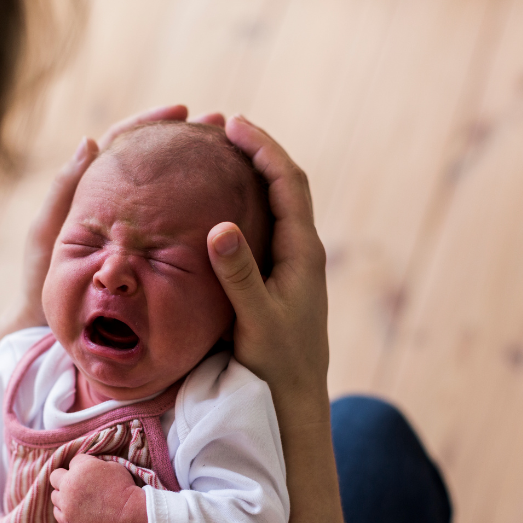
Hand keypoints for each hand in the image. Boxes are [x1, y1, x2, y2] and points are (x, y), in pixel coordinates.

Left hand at [13, 104, 216, 328]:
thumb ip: (64, 191)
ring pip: (170, 192)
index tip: (182, 111)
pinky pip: (176, 226)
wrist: (49, 326)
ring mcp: (136, 229)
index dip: (152, 123)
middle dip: (187, 140)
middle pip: (155, 161)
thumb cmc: (42, 280)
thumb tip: (90, 142)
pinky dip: (198, 211)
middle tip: (220, 124)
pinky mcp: (149, 254)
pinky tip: (225, 205)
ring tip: (232, 155)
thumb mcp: (48, 233)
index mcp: (93, 190)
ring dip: (198, 171)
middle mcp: (119, 204)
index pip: (125, 143)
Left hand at [49, 454, 148, 522]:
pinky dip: (63, 509)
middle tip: (78, 483)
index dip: (84, 466)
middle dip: (65, 477)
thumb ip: (94, 464)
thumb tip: (88, 467)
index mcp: (81, 467)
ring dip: (63, 494)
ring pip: (55, 495)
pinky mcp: (68, 520)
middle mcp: (69, 484)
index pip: (74, 461)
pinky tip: (74, 508)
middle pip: (55, 475)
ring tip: (78, 498)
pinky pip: (57, 511)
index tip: (92, 473)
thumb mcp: (112, 466)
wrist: (128, 516)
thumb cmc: (124, 489)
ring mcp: (66, 504)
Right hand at [206, 115, 329, 421]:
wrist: (295, 398)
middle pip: (285, 185)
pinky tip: (220, 206)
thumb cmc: (277, 363)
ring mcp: (293, 264)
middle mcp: (303, 251)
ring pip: (276, 204)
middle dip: (258, 151)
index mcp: (302, 252)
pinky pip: (265, 226)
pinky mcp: (280, 278)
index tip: (233, 124)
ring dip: (253, 174)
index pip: (288, 183)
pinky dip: (246, 203)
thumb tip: (220, 227)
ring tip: (220, 155)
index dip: (263, 148)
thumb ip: (238, 275)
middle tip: (223, 128)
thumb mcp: (255, 320)